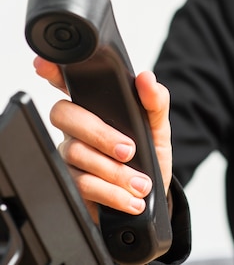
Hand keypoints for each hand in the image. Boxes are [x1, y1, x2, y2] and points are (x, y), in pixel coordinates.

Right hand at [33, 57, 171, 221]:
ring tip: (139, 183)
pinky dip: (111, 193)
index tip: (44, 66)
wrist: (151, 197)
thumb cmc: (149, 154)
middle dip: (99, 134)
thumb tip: (146, 78)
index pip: (69, 83)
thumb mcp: (158, 127)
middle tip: (128, 150)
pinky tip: (130, 198)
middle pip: (64, 115)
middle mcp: (77, 127)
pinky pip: (80, 184)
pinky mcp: (72, 184)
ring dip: (113, 171)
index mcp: (96, 106)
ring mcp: (71, 155)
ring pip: (75, 152)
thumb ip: (155, 101)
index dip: (52, 72)